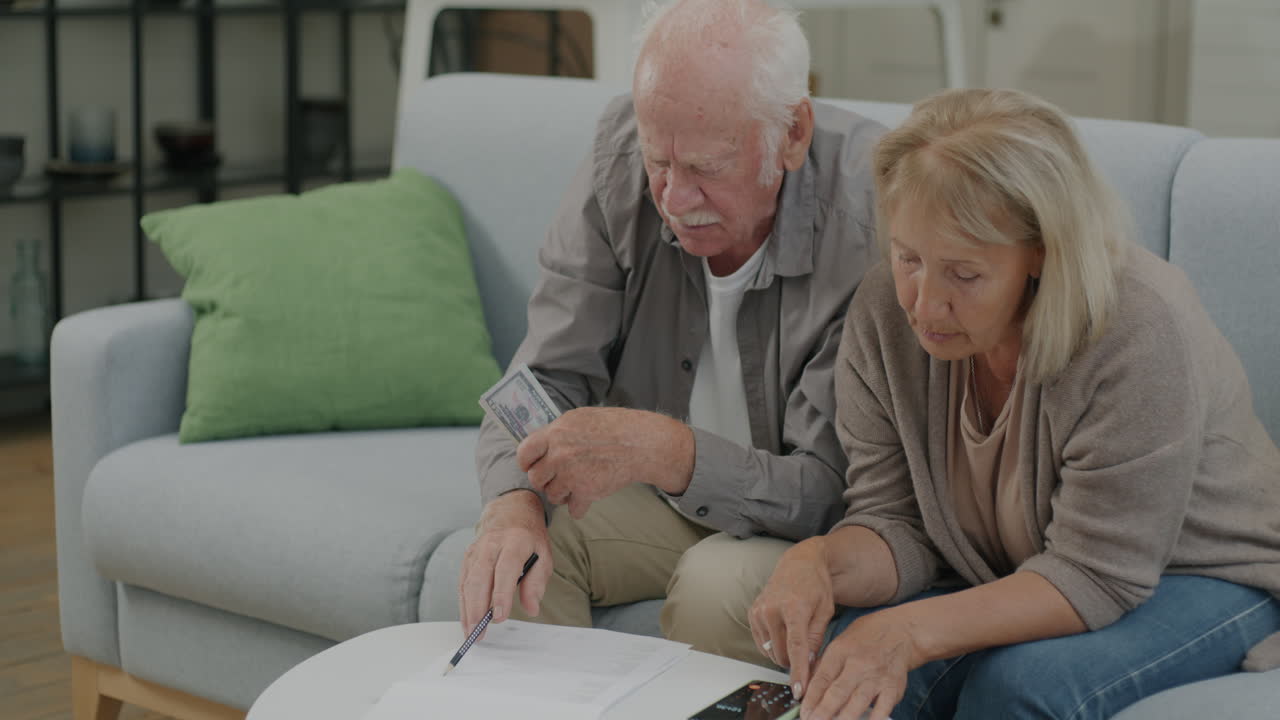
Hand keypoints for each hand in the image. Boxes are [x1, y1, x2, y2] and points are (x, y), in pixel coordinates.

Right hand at [458, 490, 552, 635]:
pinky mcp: (468, 556)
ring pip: (468, 581)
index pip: (505, 570)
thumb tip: (532, 608)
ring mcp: (477, 549)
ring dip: (467, 609)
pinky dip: (463, 602)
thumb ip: (537, 583)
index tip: (499, 617)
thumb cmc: (529, 537)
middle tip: (479, 632)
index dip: (501, 595)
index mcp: (515, 541)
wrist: (511, 511)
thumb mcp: (544, 556)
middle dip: (478, 608)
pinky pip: (463, 581)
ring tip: (471, 632)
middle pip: (480, 578)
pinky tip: (466, 618)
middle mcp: (492, 544)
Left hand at [516, 407, 693, 517]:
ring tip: (575, 485)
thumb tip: (540, 446)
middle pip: (536, 478)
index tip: (534, 465)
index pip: (524, 454)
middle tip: (558, 477)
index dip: (528, 462)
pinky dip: (579, 507)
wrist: (640, 443)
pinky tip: (586, 498)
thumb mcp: (579, 418)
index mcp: (555, 433)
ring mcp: (572, 475)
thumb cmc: (613, 426)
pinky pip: (573, 510)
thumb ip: (557, 433)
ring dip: (562, 494)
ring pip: (552, 496)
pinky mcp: (587, 492)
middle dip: (546, 480)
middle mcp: (559, 455)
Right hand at [749, 538, 835, 696]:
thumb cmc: (816, 586)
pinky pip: (762, 643)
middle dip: (794, 661)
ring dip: (784, 653)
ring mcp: (759, 611)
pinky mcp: (752, 614)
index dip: (798, 672)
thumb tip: (808, 664)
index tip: (799, 690)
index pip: (796, 648)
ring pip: (770, 651)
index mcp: (794, 608)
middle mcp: (772, 609)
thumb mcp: (825, 611)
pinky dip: (773, 645)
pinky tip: (783, 632)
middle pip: (781, 654)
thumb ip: (816, 638)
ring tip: (796, 636)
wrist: (799, 563)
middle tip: (807, 653)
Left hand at [801, 611, 919, 719]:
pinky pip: (882, 709)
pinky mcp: (893, 687)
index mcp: (841, 651)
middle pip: (838, 692)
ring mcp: (877, 676)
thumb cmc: (865, 638)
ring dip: (843, 719)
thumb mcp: (840, 642)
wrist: (901, 631)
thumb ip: (825, 665)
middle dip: (823, 712)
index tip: (804, 712)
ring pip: (857, 702)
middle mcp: (859, 663)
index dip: (811, 698)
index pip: (822, 678)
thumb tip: (808, 689)